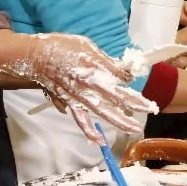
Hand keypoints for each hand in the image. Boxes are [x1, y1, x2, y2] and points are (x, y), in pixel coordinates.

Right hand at [0, 34, 157, 138]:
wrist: (35, 57)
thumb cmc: (61, 46)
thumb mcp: (86, 44)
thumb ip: (104, 60)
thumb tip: (122, 71)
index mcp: (93, 67)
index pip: (118, 74)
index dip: (129, 77)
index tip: (135, 76)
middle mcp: (87, 84)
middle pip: (115, 96)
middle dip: (134, 103)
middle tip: (150, 109)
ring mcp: (78, 96)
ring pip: (102, 111)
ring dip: (118, 120)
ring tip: (133, 128)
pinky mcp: (69, 103)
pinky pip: (80, 120)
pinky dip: (89, 131)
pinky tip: (99, 141)